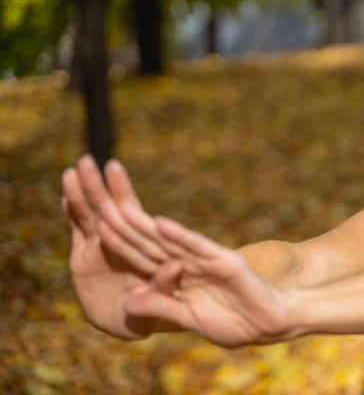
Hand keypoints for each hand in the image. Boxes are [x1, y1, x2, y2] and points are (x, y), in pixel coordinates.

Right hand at [62, 155, 174, 339]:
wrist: (131, 323)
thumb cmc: (155, 314)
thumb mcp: (164, 304)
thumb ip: (166, 286)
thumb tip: (176, 266)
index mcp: (144, 246)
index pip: (133, 213)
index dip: (122, 192)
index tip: (114, 169)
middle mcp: (123, 241)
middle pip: (109, 208)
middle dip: (97, 185)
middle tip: (88, 161)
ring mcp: (102, 246)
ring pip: (90, 215)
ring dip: (81, 194)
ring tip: (72, 172)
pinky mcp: (84, 257)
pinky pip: (77, 230)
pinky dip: (71, 213)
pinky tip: (66, 196)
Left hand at [99, 199, 293, 347]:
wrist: (268, 322)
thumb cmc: (233, 323)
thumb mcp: (190, 318)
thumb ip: (162, 307)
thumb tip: (128, 303)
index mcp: (178, 280)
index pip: (143, 260)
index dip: (121, 246)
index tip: (96, 229)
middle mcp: (188, 265)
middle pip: (151, 244)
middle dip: (125, 228)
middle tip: (100, 204)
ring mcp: (205, 260)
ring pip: (170, 240)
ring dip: (145, 225)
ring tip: (121, 207)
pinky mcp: (224, 260)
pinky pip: (199, 247)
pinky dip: (181, 236)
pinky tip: (162, 223)